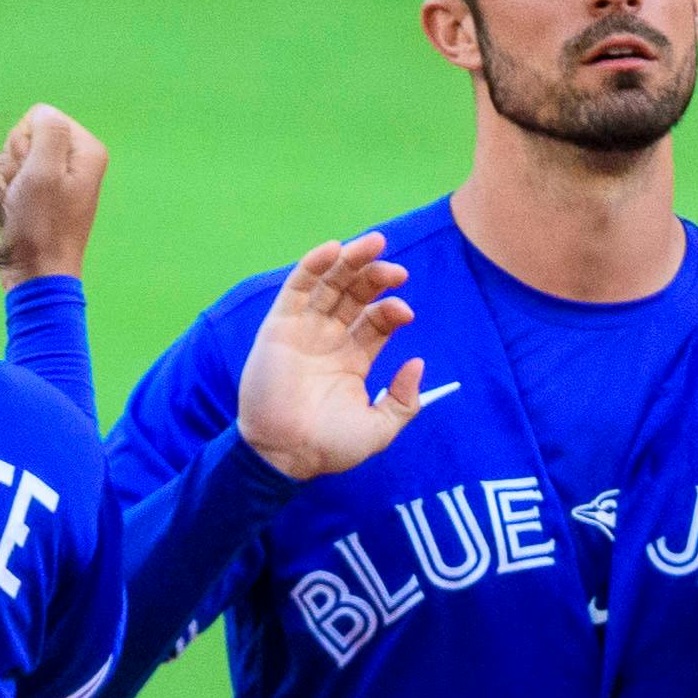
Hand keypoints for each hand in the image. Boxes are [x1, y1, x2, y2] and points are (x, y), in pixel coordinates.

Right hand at [0, 106, 107, 282]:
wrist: (35, 274)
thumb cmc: (40, 227)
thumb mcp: (44, 171)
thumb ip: (47, 130)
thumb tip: (42, 114)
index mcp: (86, 149)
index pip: (39, 116)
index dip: (23, 142)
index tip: (29, 174)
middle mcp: (76, 160)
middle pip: (25, 136)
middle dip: (15, 162)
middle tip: (22, 192)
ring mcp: (58, 179)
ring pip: (14, 157)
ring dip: (7, 179)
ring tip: (18, 204)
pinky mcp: (42, 195)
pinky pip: (12, 177)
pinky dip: (5, 193)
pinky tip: (13, 211)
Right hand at [235, 234, 451, 481]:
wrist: (286, 454)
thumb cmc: (330, 446)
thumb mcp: (380, 429)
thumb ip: (404, 400)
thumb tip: (418, 363)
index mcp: (353, 358)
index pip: (377, 320)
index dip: (392, 309)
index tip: (406, 312)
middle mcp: (329, 339)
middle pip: (356, 295)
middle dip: (377, 277)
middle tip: (397, 271)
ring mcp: (304, 329)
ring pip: (329, 283)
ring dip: (350, 260)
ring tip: (374, 243)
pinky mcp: (279, 326)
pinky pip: (297, 288)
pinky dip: (313, 265)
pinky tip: (333, 249)